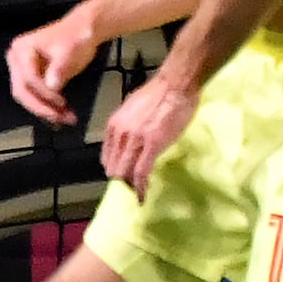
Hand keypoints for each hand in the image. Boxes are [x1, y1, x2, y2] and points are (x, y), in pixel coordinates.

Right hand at [7, 11, 98, 124]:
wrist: (83, 31)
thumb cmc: (76, 36)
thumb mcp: (69, 51)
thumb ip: (60, 69)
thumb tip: (52, 86)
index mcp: (22, 49)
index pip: (29, 78)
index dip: (45, 93)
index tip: (61, 102)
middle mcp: (16, 60)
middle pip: (22, 91)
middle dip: (42, 107)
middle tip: (61, 118)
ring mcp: (22, 70)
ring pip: (27, 97)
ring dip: (45, 110)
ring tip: (64, 119)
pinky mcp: (32, 78)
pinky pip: (35, 97)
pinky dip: (47, 107)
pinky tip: (60, 116)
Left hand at [101, 68, 198, 196]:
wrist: (175, 85)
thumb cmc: (160, 94)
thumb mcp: (134, 110)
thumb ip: (128, 126)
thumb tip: (132, 140)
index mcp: (114, 125)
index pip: (107, 158)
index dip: (116, 170)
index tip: (126, 176)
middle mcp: (119, 134)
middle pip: (114, 169)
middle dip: (123, 180)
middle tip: (136, 186)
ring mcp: (135, 140)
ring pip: (125, 174)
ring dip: (132, 186)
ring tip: (140, 192)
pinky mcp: (152, 146)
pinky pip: (141, 173)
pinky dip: (141, 189)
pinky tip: (143, 197)